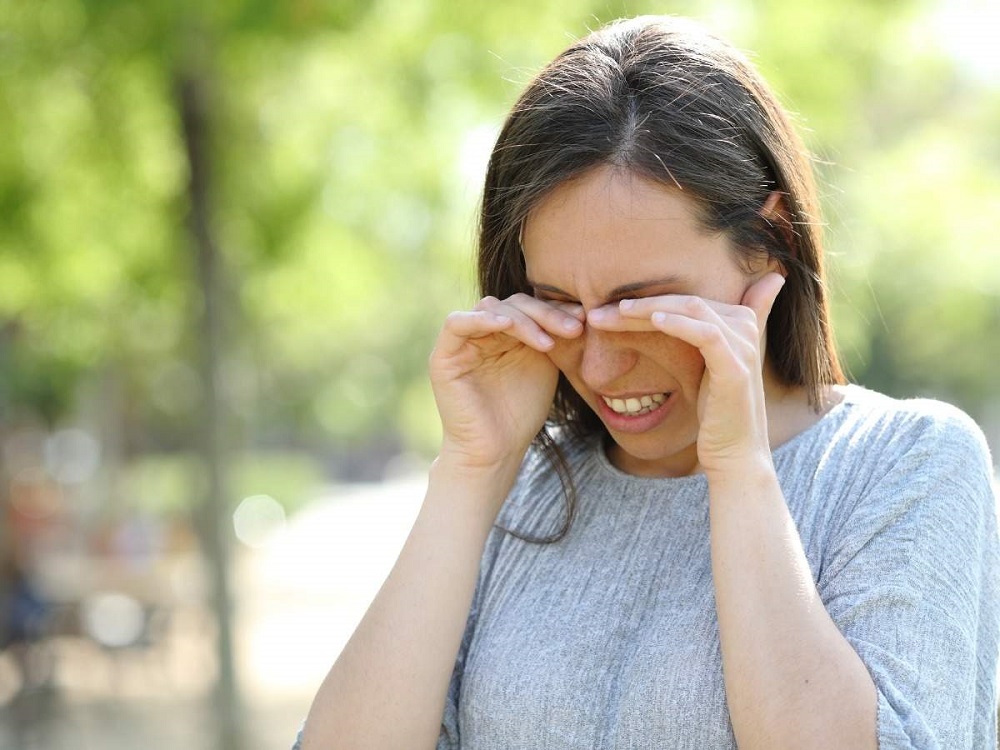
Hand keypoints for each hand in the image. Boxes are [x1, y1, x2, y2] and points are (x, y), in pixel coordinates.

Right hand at [429, 294, 583, 472]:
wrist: (497, 450)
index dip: (555, 309)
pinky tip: (507, 327)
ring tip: (548, 342)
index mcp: (505, 332)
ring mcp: (461, 342)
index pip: (530, 306)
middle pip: (513, 303)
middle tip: (574, 328)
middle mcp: (482, 332)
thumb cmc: (521, 412)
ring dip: (522, 320)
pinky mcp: (443, 356)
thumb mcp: (545, 365)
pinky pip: (456, 324)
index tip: (584, 319)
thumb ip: (551, 335)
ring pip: (490, 308)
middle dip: (545, 314)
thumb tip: (579, 307)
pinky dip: (481, 320)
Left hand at [587, 273, 785, 474]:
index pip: (686, 299)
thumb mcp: (704, 368)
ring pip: (692, 310)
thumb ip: (698, 337)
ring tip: (615, 312)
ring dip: (649, 309)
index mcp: (739, 322)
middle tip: (598, 312)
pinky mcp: (735, 368)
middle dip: (640, 303)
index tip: (606, 308)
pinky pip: (706, 335)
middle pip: (686, 301)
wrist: (734, 453)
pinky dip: (679, 324)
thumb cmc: (714, 413)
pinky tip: (654, 322)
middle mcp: (745, 327)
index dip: (648, 298)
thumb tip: (683, 319)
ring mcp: (743, 347)